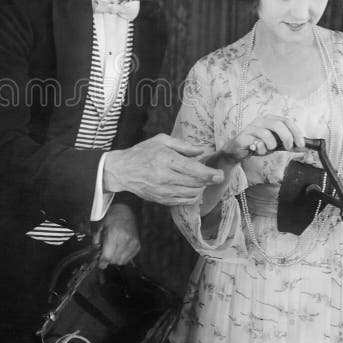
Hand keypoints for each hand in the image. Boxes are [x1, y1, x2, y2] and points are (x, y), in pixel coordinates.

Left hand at [94, 203, 139, 268]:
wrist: (126, 211)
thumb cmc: (112, 217)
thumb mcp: (100, 226)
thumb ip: (96, 240)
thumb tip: (94, 254)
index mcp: (114, 234)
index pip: (108, 256)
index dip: (102, 262)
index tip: (100, 264)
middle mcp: (124, 239)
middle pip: (114, 260)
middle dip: (108, 260)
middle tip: (105, 254)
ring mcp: (132, 243)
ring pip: (122, 261)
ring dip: (115, 260)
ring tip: (112, 252)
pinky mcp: (137, 245)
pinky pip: (129, 259)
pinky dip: (123, 257)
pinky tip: (119, 250)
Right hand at [103, 134, 222, 205]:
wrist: (122, 170)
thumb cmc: (142, 152)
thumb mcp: (161, 141)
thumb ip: (183, 145)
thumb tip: (202, 151)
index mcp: (166, 160)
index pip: (194, 170)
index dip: (210, 174)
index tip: (220, 174)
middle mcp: (165, 177)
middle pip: (196, 183)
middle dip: (209, 181)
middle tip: (215, 176)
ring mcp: (163, 191)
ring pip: (191, 194)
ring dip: (200, 188)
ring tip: (200, 180)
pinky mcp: (161, 200)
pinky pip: (183, 201)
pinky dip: (192, 196)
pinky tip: (191, 188)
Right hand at [220, 116, 304, 161]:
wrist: (237, 151)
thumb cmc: (258, 145)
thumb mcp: (276, 144)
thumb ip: (287, 145)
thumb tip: (303, 148)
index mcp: (270, 119)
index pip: (286, 121)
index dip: (296, 132)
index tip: (301, 144)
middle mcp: (260, 120)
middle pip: (278, 124)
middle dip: (287, 137)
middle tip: (289, 148)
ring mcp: (251, 127)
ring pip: (267, 134)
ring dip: (271, 145)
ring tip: (267, 149)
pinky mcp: (244, 136)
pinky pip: (257, 143)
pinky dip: (261, 149)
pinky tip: (257, 150)